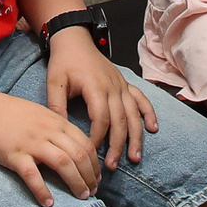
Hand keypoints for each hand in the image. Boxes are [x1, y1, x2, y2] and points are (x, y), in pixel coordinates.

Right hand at [0, 91, 102, 206]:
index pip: (86, 144)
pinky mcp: (15, 155)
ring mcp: (32, 143)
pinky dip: (42, 191)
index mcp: (57, 122)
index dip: (95, 164)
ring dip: (75, 183)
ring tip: (81, 197)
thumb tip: (76, 148)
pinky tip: (48, 203)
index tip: (97, 178)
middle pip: (79, 155)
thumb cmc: (13, 114)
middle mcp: (49, 132)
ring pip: (63, 164)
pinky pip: (32, 175)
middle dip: (90, 176)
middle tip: (92, 192)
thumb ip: (59, 129)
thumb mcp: (43, 115)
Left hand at [43, 30, 156, 170]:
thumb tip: (60, 131)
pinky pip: (141, 100)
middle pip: (120, 121)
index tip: (91, 153)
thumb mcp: (54, 82)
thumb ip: (56, 106)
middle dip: (117, 146)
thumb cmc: (63, 62)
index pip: (100, 118)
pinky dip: (149, 114)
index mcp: (95, 87)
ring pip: (133, 114)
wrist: (75, 40)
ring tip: (135, 158)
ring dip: (136, 137)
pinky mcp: (125, 84)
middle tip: (111, 166)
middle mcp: (113, 87)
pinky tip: (153, 129)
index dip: (97, 138)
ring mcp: (122, 86)